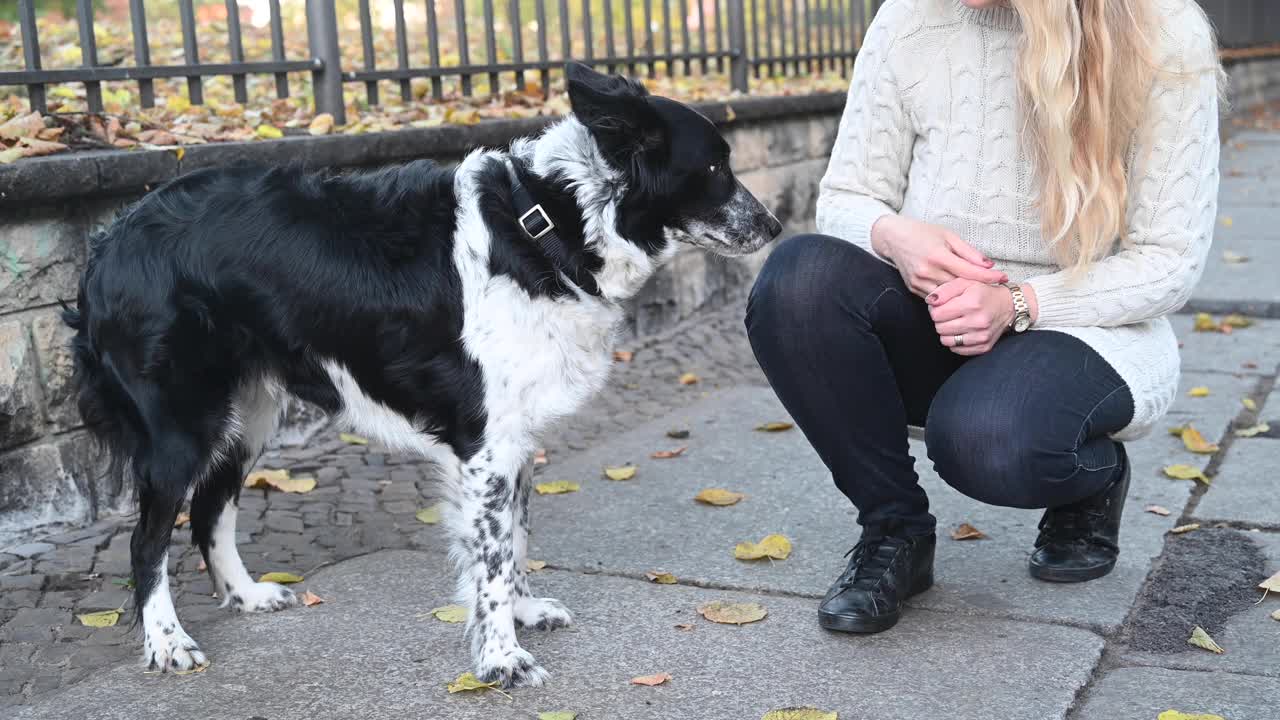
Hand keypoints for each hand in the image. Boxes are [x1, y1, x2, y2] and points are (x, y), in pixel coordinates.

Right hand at [870, 215, 1007, 297]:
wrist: (893, 238)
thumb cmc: (922, 233)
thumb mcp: (948, 235)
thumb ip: (969, 252)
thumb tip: (989, 265)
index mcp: (938, 255)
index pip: (969, 271)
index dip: (988, 276)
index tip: (1003, 277)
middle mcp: (927, 271)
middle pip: (960, 286)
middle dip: (978, 286)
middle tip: (995, 286)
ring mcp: (919, 282)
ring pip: (949, 295)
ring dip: (963, 294)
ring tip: (978, 291)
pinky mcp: (913, 288)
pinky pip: (936, 297)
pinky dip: (949, 296)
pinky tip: (958, 293)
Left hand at [927, 278, 1016, 355]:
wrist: (1008, 306)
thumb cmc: (983, 293)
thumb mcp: (965, 282)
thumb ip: (944, 290)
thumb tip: (930, 301)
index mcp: (972, 303)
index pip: (936, 314)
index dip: (935, 309)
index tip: (942, 306)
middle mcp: (978, 321)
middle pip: (939, 328)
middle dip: (940, 320)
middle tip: (949, 314)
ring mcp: (981, 336)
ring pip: (946, 341)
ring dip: (947, 332)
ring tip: (955, 322)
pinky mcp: (984, 347)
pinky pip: (956, 349)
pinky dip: (955, 341)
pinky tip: (962, 331)